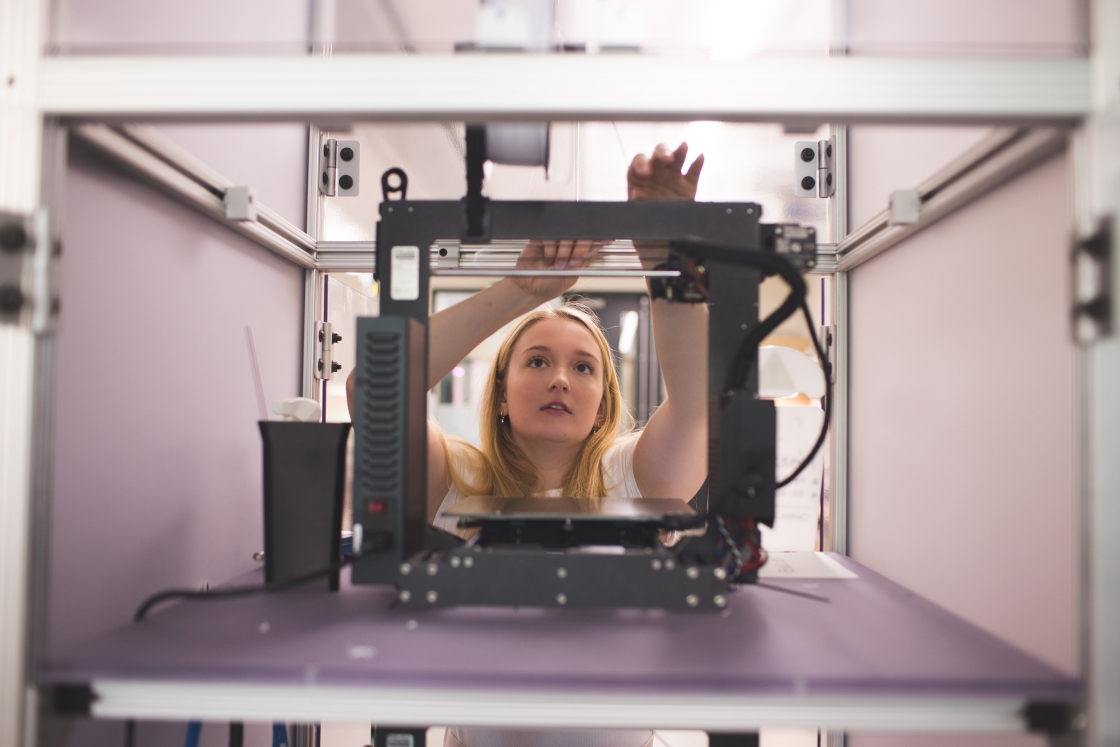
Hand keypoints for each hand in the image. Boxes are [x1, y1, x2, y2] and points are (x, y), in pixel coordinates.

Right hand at [511, 240, 603, 301]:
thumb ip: (581, 262)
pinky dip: (550, 246)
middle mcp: (568, 245)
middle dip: (578, 247)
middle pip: (578, 235)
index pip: (591, 240)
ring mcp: (554, 241)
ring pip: (564, 234)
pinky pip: (548, 235)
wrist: (529, 288)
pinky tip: (548, 257)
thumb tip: (595, 247)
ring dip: (562, 249)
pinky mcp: (541, 239)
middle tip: (572, 261)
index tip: (604, 241)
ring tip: (556, 264)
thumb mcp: (570, 277)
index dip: (596, 240)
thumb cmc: (550, 286)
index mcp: (578, 254)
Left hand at [629, 143, 702, 267]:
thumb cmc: (645, 233)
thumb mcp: (637, 221)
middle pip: (658, 155)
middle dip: (661, 153)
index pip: (638, 163)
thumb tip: (637, 193)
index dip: (641, 164)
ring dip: (679, 152)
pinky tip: (700, 157)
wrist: (663, 249)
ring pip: (676, 159)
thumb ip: (637, 205)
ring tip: (684, 147)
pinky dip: (697, 164)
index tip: (646, 172)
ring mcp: (673, 179)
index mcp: (639, 180)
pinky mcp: (689, 187)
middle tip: (666, 159)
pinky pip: (694, 172)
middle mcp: (656, 175)